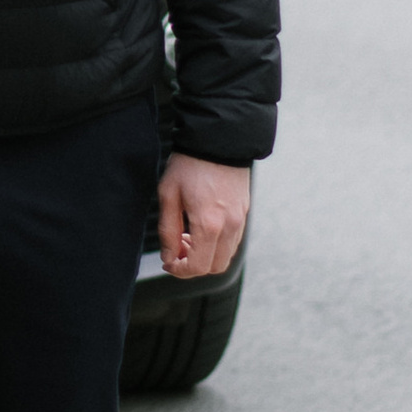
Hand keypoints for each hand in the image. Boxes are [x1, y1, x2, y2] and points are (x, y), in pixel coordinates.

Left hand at [158, 155, 248, 279]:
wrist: (218, 140)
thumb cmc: (189, 164)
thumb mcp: (168, 195)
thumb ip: (168, 231)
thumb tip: (169, 257)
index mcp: (209, 224)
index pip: (197, 266)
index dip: (179, 270)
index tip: (168, 262)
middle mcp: (229, 226)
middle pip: (214, 268)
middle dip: (193, 266)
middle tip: (176, 249)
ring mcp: (240, 220)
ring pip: (226, 257)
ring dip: (206, 256)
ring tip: (187, 236)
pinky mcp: (244, 214)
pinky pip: (233, 242)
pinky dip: (216, 245)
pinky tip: (201, 228)